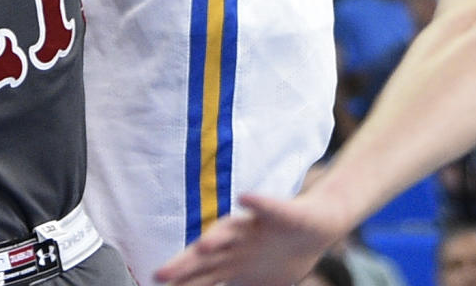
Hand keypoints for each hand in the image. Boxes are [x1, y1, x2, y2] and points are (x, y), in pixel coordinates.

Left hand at [154, 194, 339, 285]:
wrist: (316, 226)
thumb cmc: (282, 254)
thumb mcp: (257, 281)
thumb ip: (236, 285)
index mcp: (233, 259)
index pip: (201, 273)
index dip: (180, 282)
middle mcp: (238, 240)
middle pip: (208, 254)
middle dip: (184, 265)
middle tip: (159, 275)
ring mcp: (257, 225)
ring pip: (233, 229)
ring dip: (218, 235)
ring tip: (203, 244)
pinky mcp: (280, 211)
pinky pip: (269, 206)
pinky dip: (258, 202)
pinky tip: (246, 198)